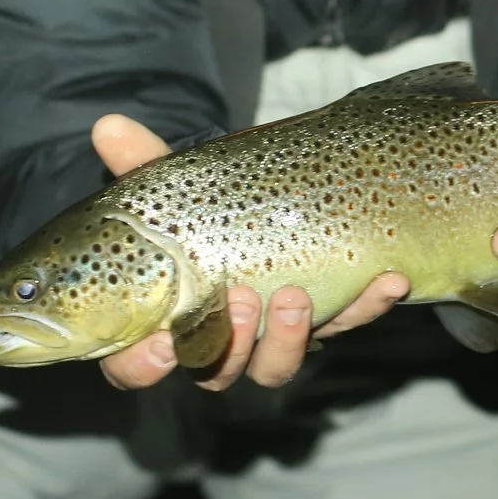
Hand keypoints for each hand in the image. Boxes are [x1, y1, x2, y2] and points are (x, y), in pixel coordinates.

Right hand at [89, 113, 408, 394]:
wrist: (274, 200)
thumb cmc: (203, 207)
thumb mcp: (174, 184)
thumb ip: (140, 163)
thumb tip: (109, 126)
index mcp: (162, 319)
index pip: (134, 366)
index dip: (142, 365)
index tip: (159, 343)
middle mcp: (216, 340)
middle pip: (213, 373)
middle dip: (229, 345)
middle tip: (240, 300)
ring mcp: (270, 336)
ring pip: (274, 367)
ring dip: (289, 338)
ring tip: (299, 296)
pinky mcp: (324, 323)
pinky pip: (346, 326)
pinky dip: (368, 307)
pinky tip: (389, 280)